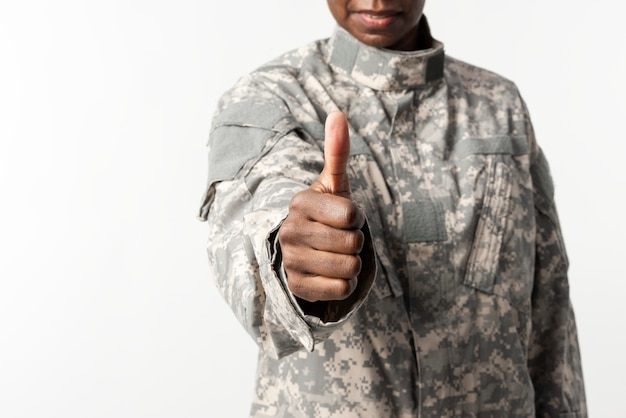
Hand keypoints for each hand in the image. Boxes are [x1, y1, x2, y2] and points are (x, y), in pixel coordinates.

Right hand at [278, 111, 365, 301]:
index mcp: (300, 203)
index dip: (356, 217)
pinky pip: (341, 289)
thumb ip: (337, 152)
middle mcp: (289, 231)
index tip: (343, 217)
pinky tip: (330, 273)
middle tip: (340, 237)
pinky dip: (344, 283)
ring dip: (352, 262)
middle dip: (356, 241)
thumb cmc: (326, 213)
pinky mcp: (297, 287)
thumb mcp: (334, 185)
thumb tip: (338, 113)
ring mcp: (291, 261)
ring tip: (336, 254)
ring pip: (349, 268)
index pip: (351, 215)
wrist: (304, 250)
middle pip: (353, 243)